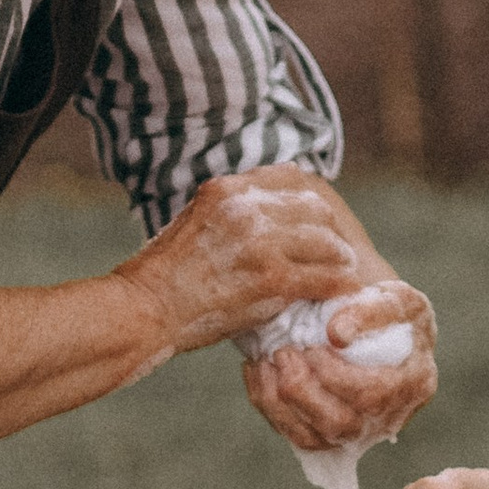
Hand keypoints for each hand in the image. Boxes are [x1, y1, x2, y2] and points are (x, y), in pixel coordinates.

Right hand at [120, 173, 359, 359]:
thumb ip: (231, 211)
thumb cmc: (166, 276)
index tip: (314, 220)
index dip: (306, 201)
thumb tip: (265, 212)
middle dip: (328, 229)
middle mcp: (246, 206)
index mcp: (227, 188)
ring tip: (342, 270)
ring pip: (326, 240)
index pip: (288, 178)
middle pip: (314, 206)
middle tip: (336, 249)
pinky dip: (338, 284)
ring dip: (338, 257)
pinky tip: (341, 291)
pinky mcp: (273, 278)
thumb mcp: (195, 220)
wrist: (146, 310)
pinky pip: (324, 276)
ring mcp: (262, 241)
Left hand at [244, 279, 438, 452]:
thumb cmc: (392, 312)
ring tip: (267, 360)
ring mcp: (361, 432)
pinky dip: (271, 407)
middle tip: (283, 353)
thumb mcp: (397, 298)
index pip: (372, 395)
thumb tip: (337, 334)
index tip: (312, 344)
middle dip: (303, 391)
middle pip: (342, 425)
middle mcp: (390, 417)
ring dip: (280, 402)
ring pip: (314, 439)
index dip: (336, 375)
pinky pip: (297, 437)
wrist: (382, 330)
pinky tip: (261, 372)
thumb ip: (372, 311)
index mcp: (415, 382)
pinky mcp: (332, 436)